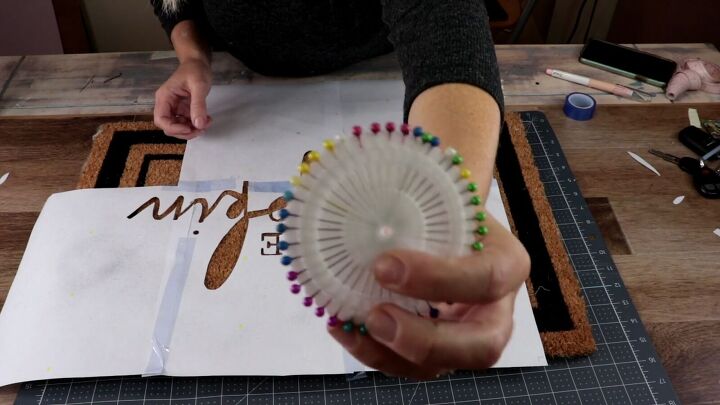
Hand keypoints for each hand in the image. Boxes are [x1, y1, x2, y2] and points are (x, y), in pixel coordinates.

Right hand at [154, 58, 212, 138]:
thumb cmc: (196, 70)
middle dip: (185, 131)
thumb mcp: (199, 86)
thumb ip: (198, 105)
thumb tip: (199, 125)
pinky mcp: (183, 110)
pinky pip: (186, 123)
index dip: (173, 128)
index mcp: (164, 97)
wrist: (198, 63)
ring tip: (207, 123)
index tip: (190, 128)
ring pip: (178, 127)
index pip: (161, 119)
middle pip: (169, 127)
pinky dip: (196, 125)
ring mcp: (175, 108)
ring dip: (192, 130)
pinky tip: (206, 119)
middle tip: (202, 129)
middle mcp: (166, 104)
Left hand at [329, 213, 530, 378]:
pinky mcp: (438, 351)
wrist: (442, 221)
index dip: (438, 279)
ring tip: (354, 326)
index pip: (485, 279)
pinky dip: (374, 353)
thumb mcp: (442, 196)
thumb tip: (368, 192)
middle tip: (377, 317)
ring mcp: (468, 336)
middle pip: (482, 346)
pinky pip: (410, 367)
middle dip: (426, 341)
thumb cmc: (442, 208)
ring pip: (443, 367)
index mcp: (507, 263)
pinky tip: (345, 329)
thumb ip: (415, 200)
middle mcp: (496, 309)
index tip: (384, 265)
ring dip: (393, 355)